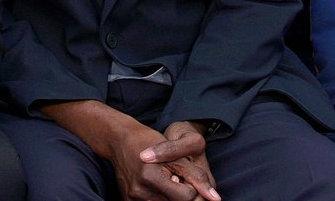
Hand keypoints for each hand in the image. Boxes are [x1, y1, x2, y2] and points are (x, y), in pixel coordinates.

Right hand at [39, 100, 215, 200]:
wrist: (118, 140)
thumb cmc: (148, 141)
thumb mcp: (175, 153)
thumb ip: (196, 176)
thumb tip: (216, 198)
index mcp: (151, 177)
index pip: (186, 197)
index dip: (189, 186)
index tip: (180, 173)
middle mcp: (140, 192)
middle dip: (179, 192)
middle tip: (172, 176)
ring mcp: (132, 198)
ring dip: (168, 196)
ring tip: (163, 180)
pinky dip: (157, 198)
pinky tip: (154, 186)